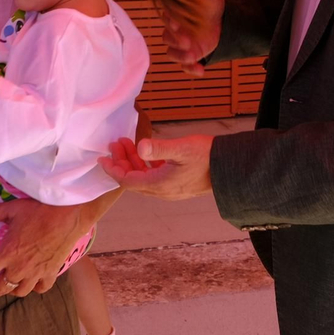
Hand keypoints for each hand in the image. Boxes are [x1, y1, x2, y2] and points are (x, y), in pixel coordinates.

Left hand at [0, 198, 88, 297]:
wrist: (68, 216)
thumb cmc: (39, 210)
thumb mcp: (13, 209)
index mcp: (7, 252)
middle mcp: (20, 267)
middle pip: (1, 288)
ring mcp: (37, 272)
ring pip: (20, 291)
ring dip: (11, 291)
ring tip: (7, 287)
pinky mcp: (51, 272)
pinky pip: (41, 288)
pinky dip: (35, 288)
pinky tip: (32, 283)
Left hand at [99, 135, 213, 200]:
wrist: (230, 168)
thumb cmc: (207, 156)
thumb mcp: (182, 148)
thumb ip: (160, 148)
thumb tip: (140, 147)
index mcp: (160, 184)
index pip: (127, 181)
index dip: (113, 169)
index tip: (102, 158)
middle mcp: (163, 191)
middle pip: (133, 180)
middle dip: (122, 162)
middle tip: (116, 143)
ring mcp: (171, 190)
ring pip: (144, 178)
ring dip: (134, 162)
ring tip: (128, 143)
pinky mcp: (178, 185)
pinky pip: (154, 178)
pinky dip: (146, 165)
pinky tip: (147, 153)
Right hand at [160, 0, 224, 77]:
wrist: (217, 22)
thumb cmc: (208, 6)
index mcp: (176, 14)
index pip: (168, 17)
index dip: (171, 20)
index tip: (176, 22)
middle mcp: (174, 31)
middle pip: (168, 37)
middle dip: (175, 40)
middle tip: (187, 41)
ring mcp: (180, 46)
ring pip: (173, 53)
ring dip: (181, 57)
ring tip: (192, 57)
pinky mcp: (188, 56)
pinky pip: (185, 66)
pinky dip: (191, 70)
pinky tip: (202, 71)